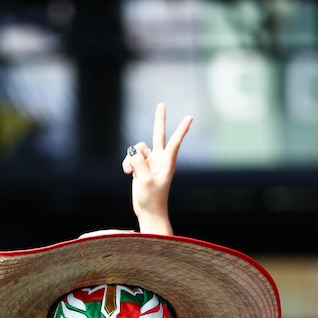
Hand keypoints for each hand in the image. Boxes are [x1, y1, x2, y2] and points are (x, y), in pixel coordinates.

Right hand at [122, 102, 192, 234]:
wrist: (148, 212)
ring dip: (130, 158)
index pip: (175, 142)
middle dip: (159, 120)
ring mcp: (150, 163)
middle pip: (158, 135)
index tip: (190, 117)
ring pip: (137, 149)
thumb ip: (138, 163)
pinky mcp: (141, 168)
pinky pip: (131, 158)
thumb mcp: (144, 180)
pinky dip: (127, 163)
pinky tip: (126, 173)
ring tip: (128, 171)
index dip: (182, 129)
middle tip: (161, 104)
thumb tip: (132, 153)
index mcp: (167, 163)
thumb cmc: (152, 199)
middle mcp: (159, 160)